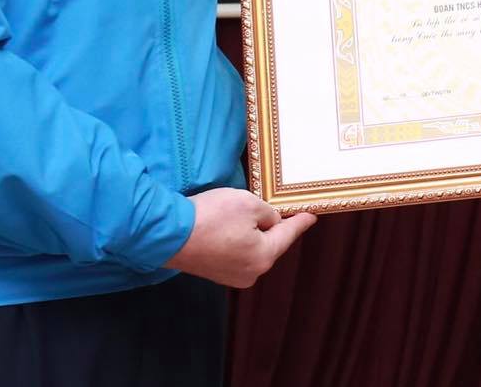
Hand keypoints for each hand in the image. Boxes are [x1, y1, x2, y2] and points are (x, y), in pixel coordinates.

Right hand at [164, 188, 314, 287]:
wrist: (168, 234)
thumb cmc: (212, 217)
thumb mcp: (248, 203)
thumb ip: (267, 213)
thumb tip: (269, 222)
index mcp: (263, 257)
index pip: (287, 235)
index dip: (300, 222)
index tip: (311, 216)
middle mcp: (250, 273)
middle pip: (269, 244)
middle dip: (271, 227)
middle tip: (274, 208)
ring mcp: (230, 276)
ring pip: (252, 249)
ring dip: (252, 233)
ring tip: (243, 215)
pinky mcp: (214, 272)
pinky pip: (236, 253)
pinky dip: (237, 240)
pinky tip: (229, 227)